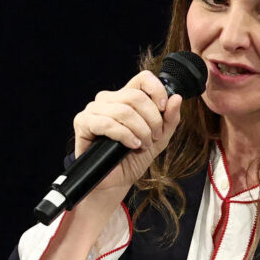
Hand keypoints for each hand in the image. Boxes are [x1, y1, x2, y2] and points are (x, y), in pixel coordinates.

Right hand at [69, 70, 182, 201]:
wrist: (116, 181)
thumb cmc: (133, 158)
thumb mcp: (159, 139)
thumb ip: (169, 119)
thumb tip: (177, 98)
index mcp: (125, 97)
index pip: (142, 78)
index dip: (157, 91)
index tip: (163, 110)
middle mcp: (108, 99)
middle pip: (135, 97)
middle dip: (151, 120)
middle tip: (154, 137)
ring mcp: (94, 109)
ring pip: (123, 111)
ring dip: (140, 131)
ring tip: (142, 145)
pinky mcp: (83, 123)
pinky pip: (107, 123)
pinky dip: (124, 135)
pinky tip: (131, 145)